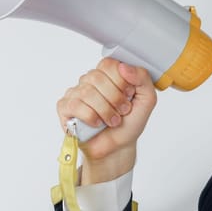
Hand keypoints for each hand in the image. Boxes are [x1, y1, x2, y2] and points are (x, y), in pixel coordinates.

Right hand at [56, 57, 156, 183]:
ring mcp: (76, 93)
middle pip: (96, 77)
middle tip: (122, 110)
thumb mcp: (146, 100)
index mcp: (108, 74)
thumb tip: (124, 67)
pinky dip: (90, 117)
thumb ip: (142, 78)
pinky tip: (97, 123)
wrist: (118, 147)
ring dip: (105, 111)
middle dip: (114, 98)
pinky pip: (74, 105)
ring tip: (112, 120)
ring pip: (86, 93)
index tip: (128, 95)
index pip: (109, 63)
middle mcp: (90, 81)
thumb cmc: (129, 123)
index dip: (121, 81)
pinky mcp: (65, 107)